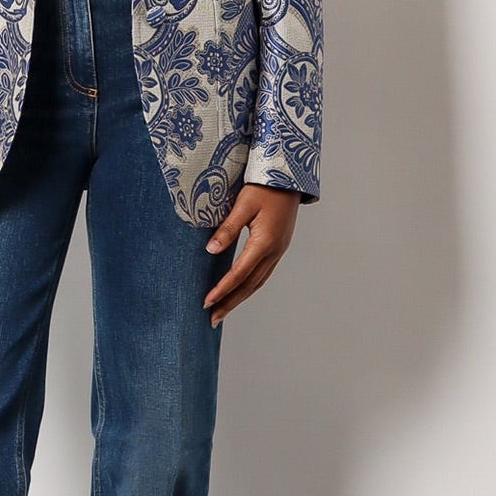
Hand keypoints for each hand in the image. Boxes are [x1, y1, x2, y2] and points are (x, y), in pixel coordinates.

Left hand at [202, 184, 300, 325]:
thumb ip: (227, 228)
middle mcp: (274, 251)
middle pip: (250, 285)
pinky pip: (263, 274)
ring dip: (240, 298)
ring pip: (258, 282)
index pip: (239, 273)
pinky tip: (240, 291)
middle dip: (230, 303)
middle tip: (212, 319)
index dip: (222, 289)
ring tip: (223, 311)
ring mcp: (279, 250)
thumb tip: (211, 250)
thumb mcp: (243, 204)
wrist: (289, 176)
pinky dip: (250, 286)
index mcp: (264, 242)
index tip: (206, 302)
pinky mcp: (279, 247)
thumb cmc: (264, 186)